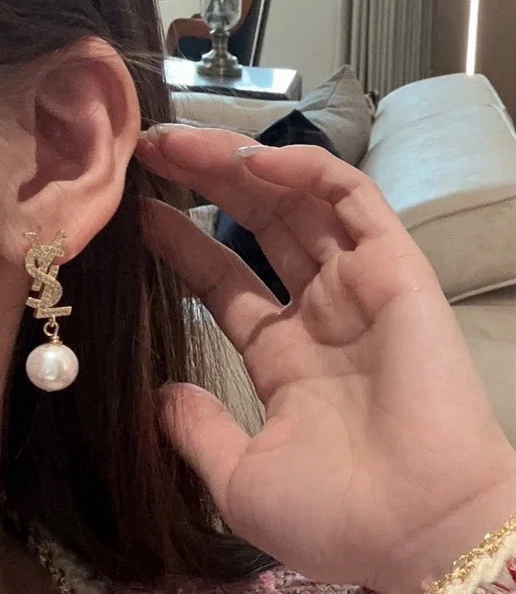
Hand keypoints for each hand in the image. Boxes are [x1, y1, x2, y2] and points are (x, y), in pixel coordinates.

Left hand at [136, 126, 515, 593]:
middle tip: (152, 151)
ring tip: (182, 143)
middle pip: (257, 226)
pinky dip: (308, 172)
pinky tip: (254, 160)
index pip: (225, 280)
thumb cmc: (336, 515)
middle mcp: (320, 311)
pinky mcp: (396, 266)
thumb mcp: (241, 477)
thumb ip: (198, 429)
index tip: (140, 211)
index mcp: (285, 354)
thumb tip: (159, 395)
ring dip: (242, 165)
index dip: (183, 244)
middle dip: (206, 184)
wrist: (416, 531)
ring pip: (297, 201)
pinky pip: (352, 201)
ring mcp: (358, 284)